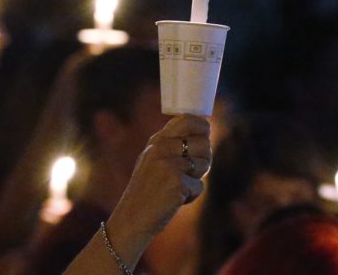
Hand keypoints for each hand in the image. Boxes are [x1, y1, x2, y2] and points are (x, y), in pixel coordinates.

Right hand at [108, 115, 211, 242]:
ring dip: (197, 178)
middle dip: (204, 158)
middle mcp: (161, 148)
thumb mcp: (153, 161)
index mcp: (156, 141)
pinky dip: (191, 196)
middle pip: (203, 143)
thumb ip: (171, 147)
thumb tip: (204, 137)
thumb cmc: (147, 191)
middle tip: (190, 172)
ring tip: (177, 187)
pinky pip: (200, 186)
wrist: (132, 217)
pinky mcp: (177, 182)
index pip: (186, 119)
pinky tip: (175, 200)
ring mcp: (169, 164)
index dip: (202, 125)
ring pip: (204, 164)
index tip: (205, 132)